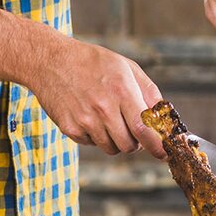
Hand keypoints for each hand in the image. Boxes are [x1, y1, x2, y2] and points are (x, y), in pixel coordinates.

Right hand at [29, 37, 164, 156]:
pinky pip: (92, 144)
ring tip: (108, 117)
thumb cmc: (93, 62)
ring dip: (115, 140)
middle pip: (129, 145)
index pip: (143, 129)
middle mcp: (103, 108)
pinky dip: (95, 136)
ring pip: (111, 148)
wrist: (52, 61)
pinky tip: (90, 116)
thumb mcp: (126, 67)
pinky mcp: (70, 129)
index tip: (164, 153)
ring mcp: (85, 121)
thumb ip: (148, 92)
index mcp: (121, 91)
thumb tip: (163, 117)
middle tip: (131, 128)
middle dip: (135, 142)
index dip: (156, 145)